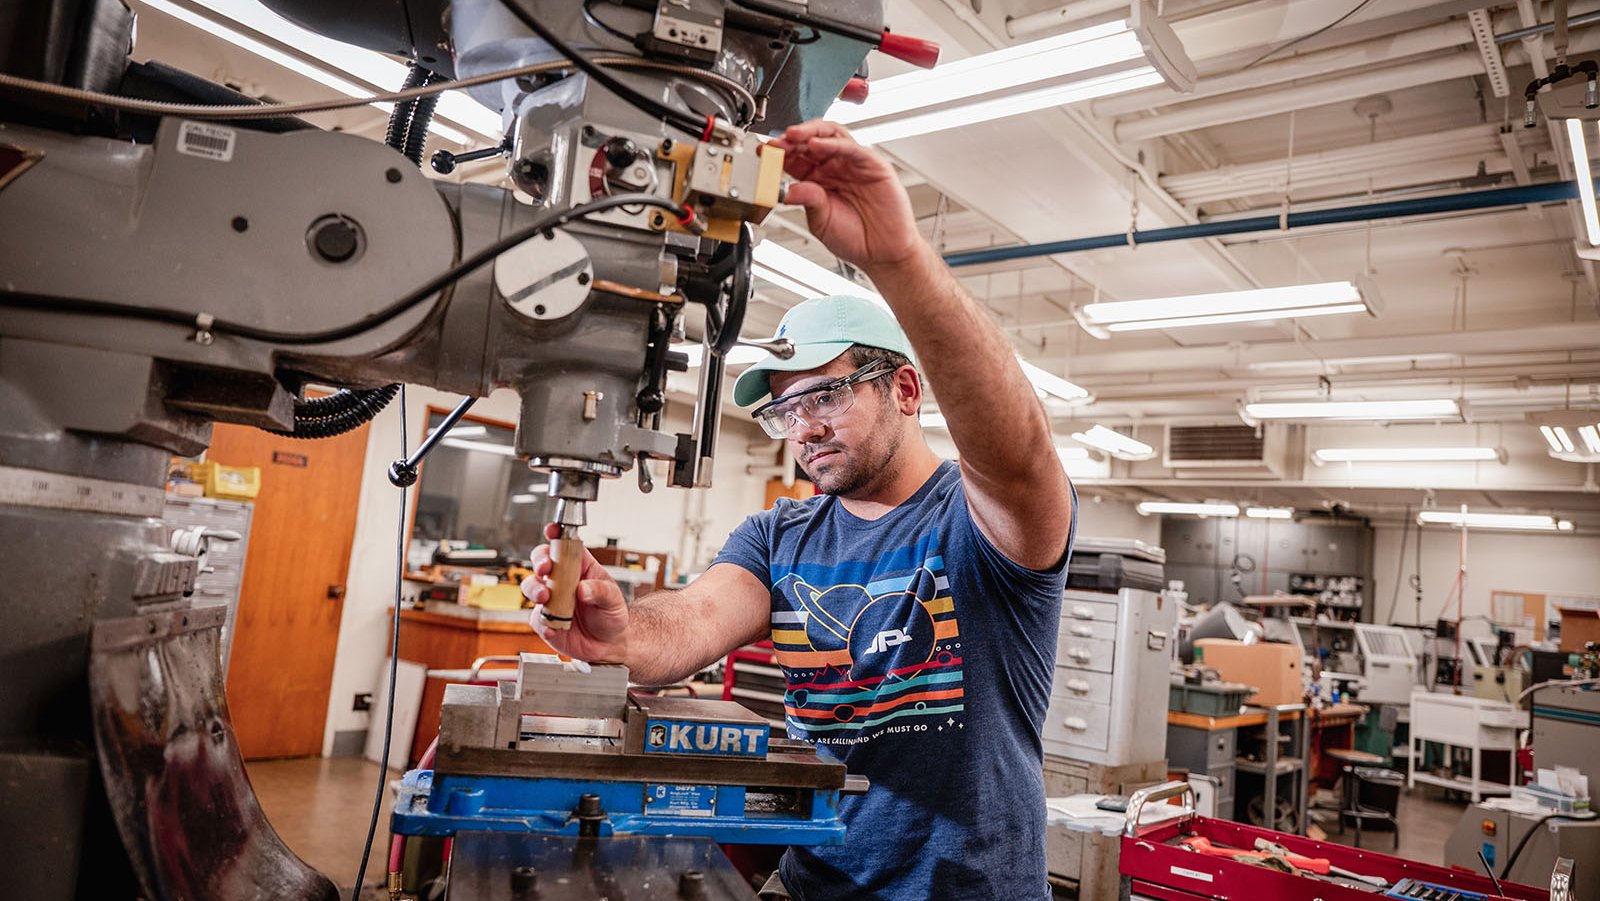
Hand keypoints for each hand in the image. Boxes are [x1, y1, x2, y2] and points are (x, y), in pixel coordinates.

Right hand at [521, 523, 630, 663]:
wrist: (608, 643)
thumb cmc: (611, 614)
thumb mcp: (614, 600)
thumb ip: (601, 592)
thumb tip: (584, 589)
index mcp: (579, 567)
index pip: (565, 545)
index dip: (556, 534)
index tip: (552, 531)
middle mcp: (561, 580)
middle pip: (541, 560)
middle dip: (540, 561)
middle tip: (545, 569)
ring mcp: (550, 599)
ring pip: (531, 586)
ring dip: (534, 589)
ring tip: (545, 598)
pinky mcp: (544, 620)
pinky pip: (536, 619)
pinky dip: (542, 623)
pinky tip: (552, 628)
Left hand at [767, 120, 922, 273]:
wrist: (882, 254)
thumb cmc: (854, 239)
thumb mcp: (820, 222)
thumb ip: (806, 202)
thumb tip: (787, 189)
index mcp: (818, 180)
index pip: (795, 158)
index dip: (779, 153)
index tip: (763, 152)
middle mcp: (835, 167)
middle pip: (810, 141)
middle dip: (790, 139)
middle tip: (775, 142)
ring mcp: (853, 164)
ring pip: (831, 136)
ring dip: (810, 132)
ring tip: (792, 136)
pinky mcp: (873, 165)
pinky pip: (851, 148)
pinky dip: (833, 144)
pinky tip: (817, 146)